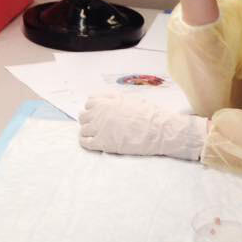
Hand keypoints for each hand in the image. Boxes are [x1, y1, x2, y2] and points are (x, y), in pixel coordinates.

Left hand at [79, 94, 207, 158]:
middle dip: (90, 120)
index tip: (99, 114)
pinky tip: (94, 143)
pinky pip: (85, 142)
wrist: (158, 130)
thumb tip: (108, 99)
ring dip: (88, 132)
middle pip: (84, 116)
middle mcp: (100, 113)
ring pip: (83, 130)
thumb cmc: (149, 115)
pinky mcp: (103, 143)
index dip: (94, 109)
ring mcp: (100, 129)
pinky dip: (87, 142)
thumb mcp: (132, 99)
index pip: (90, 103)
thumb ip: (116, 99)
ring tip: (97, 135)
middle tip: (98, 126)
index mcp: (107, 102)